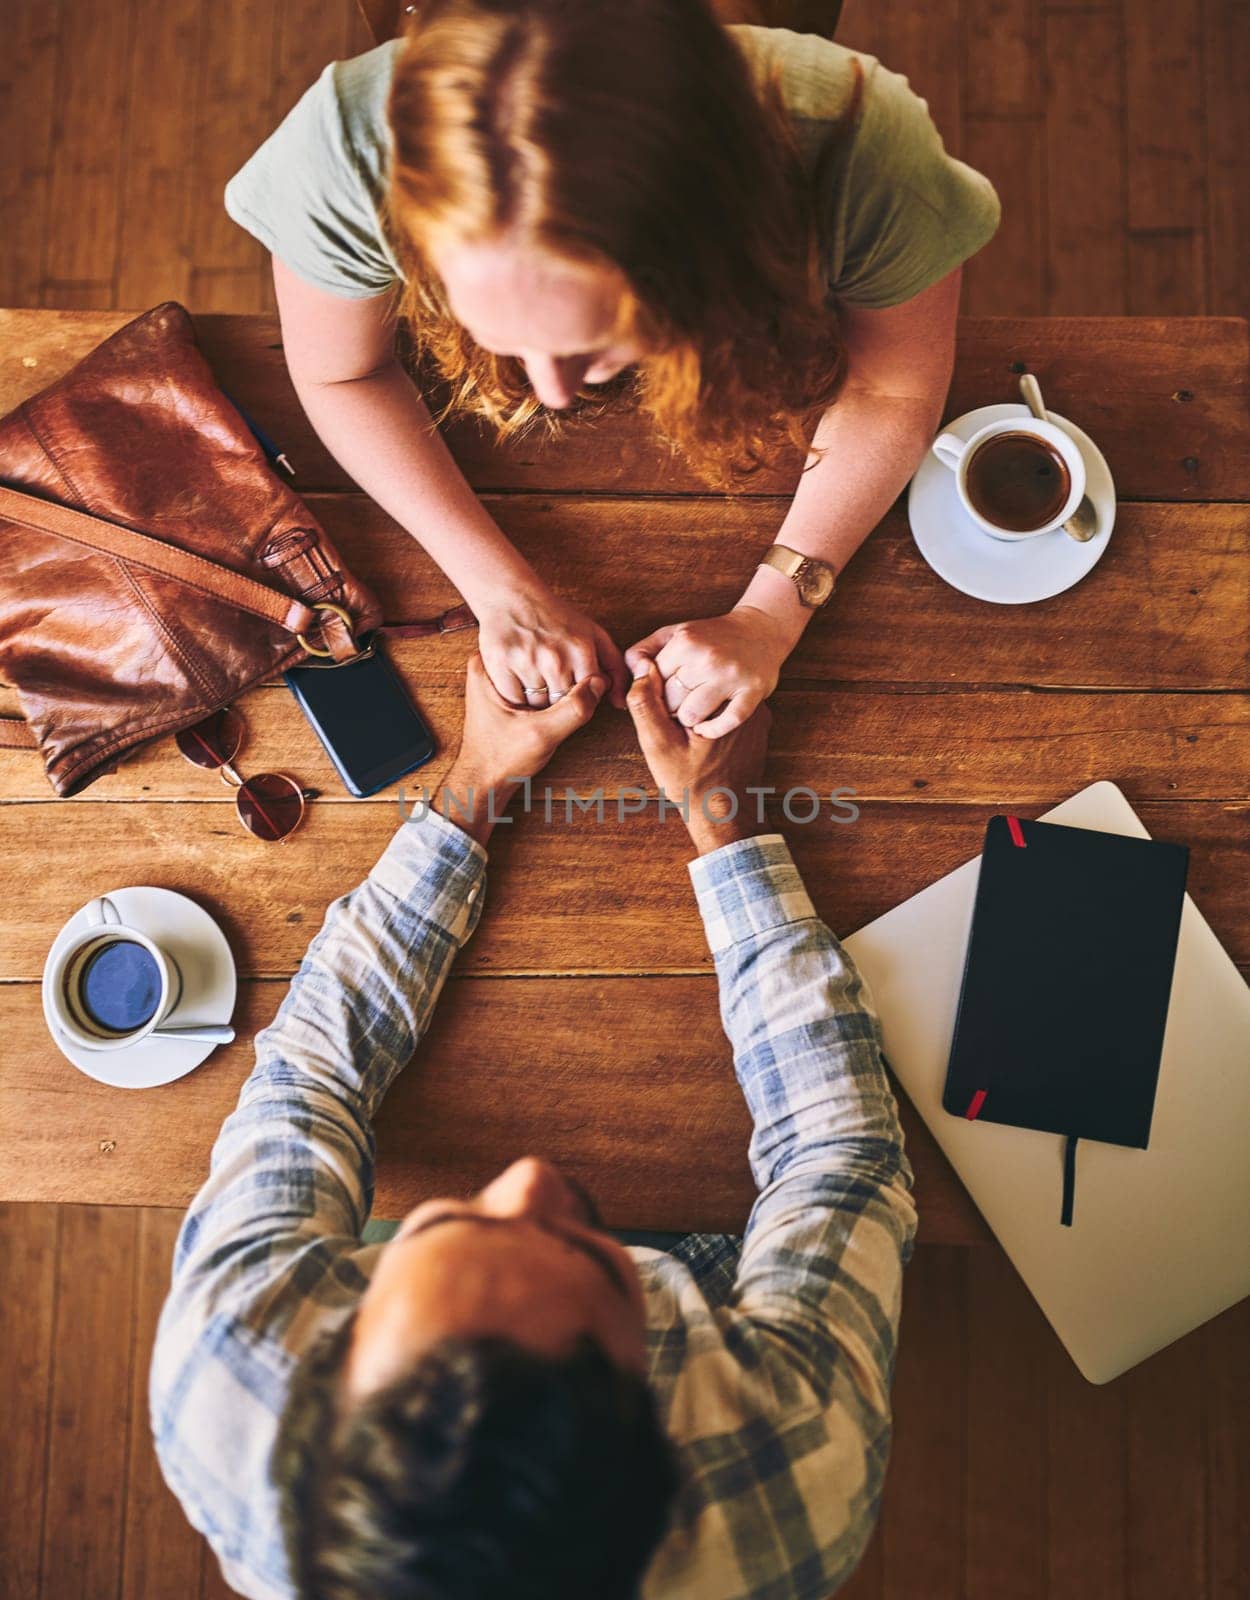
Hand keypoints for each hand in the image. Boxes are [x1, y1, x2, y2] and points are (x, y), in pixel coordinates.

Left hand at [444, 653, 605, 844]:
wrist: (483, 780)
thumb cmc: (501, 759)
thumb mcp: (541, 735)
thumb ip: (572, 710)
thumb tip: (601, 683)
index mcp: (487, 665)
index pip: (540, 648)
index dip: (569, 662)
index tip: (588, 678)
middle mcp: (491, 663)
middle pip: (543, 655)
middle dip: (567, 672)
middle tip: (579, 692)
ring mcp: (500, 675)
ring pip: (544, 667)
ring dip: (563, 682)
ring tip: (570, 701)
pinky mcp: (510, 688)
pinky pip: (541, 680)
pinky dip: (555, 690)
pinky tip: (562, 706)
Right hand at [477, 585, 627, 711]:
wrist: (512, 596)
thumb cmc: (557, 619)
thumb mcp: (594, 636)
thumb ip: (615, 669)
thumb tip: (621, 703)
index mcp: (581, 650)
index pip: (587, 699)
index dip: (578, 698)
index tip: (571, 686)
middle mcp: (555, 658)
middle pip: (561, 705)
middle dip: (558, 700)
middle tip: (550, 682)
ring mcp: (526, 661)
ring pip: (537, 706)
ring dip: (536, 699)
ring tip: (534, 678)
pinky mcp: (500, 664)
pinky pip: (513, 699)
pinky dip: (515, 695)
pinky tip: (518, 679)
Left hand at [623, 605, 792, 738]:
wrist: (761, 631)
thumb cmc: (710, 637)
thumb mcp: (674, 634)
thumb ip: (643, 652)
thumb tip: (633, 673)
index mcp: (686, 642)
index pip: (652, 682)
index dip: (655, 691)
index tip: (666, 691)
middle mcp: (707, 658)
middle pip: (669, 701)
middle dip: (671, 706)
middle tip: (682, 701)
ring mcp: (731, 676)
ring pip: (690, 715)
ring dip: (690, 719)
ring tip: (695, 710)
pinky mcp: (752, 692)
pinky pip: (726, 722)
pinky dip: (713, 729)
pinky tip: (707, 726)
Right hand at [626, 657, 770, 854]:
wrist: (726, 814)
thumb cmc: (691, 783)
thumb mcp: (658, 744)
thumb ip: (646, 703)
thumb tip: (641, 666)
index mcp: (720, 699)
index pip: (684, 673)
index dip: (665, 692)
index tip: (664, 720)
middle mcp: (745, 700)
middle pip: (704, 682)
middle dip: (684, 699)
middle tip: (677, 732)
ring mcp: (757, 712)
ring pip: (717, 694)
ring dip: (699, 706)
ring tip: (690, 738)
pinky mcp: (760, 725)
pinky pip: (730, 708)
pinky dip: (715, 717)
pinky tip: (705, 741)